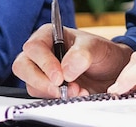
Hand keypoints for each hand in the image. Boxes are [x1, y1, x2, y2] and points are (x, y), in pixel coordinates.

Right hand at [12, 23, 132, 97]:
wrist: (112, 72)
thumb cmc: (102, 52)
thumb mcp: (97, 47)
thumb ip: (82, 54)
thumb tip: (66, 70)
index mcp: (49, 35)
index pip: (34, 47)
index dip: (44, 63)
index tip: (59, 77)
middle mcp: (42, 53)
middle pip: (23, 66)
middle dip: (40, 81)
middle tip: (60, 89)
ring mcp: (43, 72)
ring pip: (31, 84)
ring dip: (52, 92)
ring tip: (76, 90)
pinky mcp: (48, 88)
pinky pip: (43, 96)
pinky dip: (58, 99)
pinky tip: (76, 94)